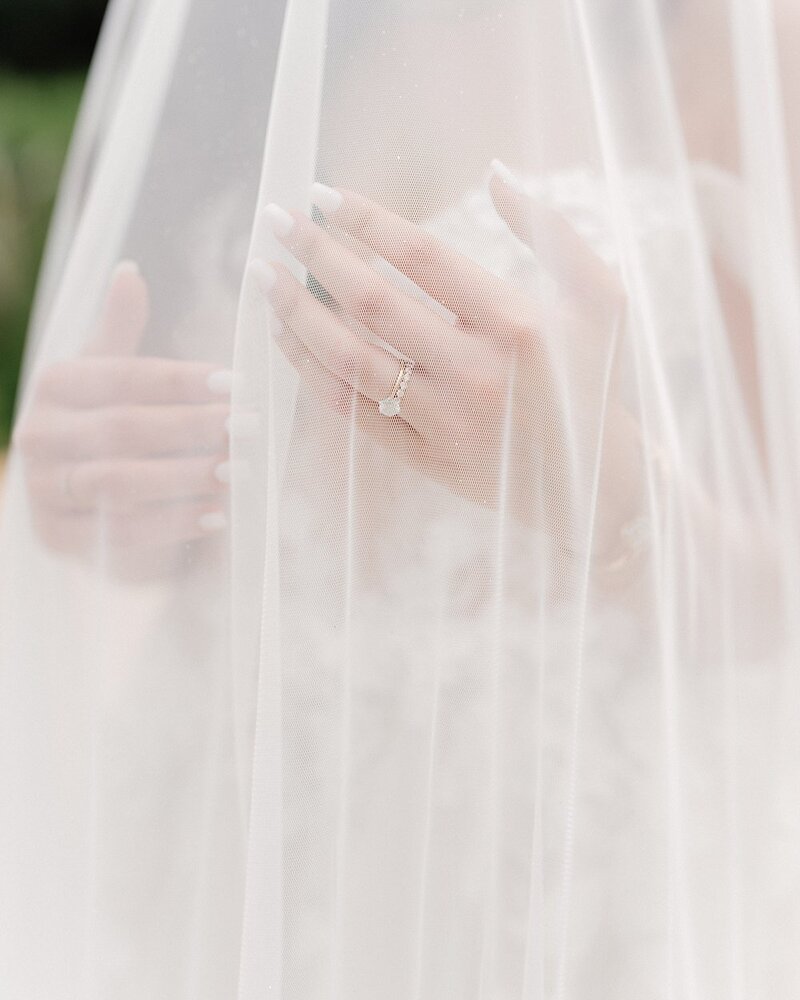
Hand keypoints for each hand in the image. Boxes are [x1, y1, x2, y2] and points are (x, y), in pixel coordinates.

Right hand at [14, 261, 232, 567]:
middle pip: (124, 430)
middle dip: (193, 429)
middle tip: (248, 428)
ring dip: (187, 478)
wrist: (77, 503)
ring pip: (121, 483)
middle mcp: (39, 435)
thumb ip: (120, 331)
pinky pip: (120, 534)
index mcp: (55, 385)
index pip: (125, 377)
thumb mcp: (108, 378)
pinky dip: (174, 525)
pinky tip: (219, 516)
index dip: (183, 381)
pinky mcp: (57, 537)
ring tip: (239, 472)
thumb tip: (128, 272)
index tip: (236, 384)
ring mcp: (44, 490)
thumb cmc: (106, 427)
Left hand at [256, 164, 642, 559]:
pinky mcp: (424, 458)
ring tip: (263, 275)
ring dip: (297, 314)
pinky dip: (311, 372)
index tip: (321, 194)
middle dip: (314, 254)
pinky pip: (352, 412)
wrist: (594, 487)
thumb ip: (551, 230)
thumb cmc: (592, 383)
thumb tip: (495, 171)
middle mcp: (475, 372)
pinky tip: (285, 339)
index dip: (363, 218)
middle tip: (274, 221)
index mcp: (516, 324)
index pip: (421, 255)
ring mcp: (444, 420)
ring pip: (351, 360)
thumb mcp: (601, 299)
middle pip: (373, 303)